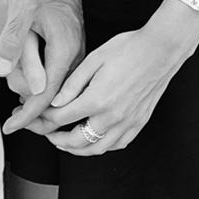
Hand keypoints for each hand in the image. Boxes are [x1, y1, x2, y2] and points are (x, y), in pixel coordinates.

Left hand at [0, 0, 82, 132]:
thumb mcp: (21, 11)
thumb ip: (13, 42)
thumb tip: (4, 74)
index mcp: (65, 49)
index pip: (46, 94)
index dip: (27, 115)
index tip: (10, 129)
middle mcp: (76, 54)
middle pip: (57, 96)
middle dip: (35, 114)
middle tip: (12, 126)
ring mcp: (77, 50)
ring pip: (61, 86)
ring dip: (41, 102)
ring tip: (19, 115)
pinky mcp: (72, 44)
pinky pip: (62, 75)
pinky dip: (47, 87)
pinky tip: (32, 88)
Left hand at [37, 5, 198, 153]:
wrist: (161, 50)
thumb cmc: (127, 49)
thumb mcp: (93, 59)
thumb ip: (72, 84)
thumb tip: (56, 102)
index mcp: (96, 100)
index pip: (61, 118)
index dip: (44, 118)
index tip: (37, 113)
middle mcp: (112, 117)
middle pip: (76, 141)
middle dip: (56, 139)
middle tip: (46, 132)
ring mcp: (127, 123)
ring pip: (96, 149)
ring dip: (77, 149)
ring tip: (65, 141)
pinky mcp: (138, 124)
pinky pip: (116, 145)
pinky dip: (101, 146)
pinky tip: (93, 139)